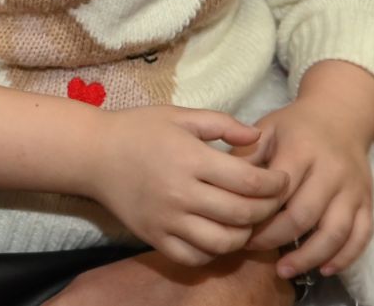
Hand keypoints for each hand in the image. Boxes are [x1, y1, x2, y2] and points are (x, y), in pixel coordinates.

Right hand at [88, 107, 288, 266]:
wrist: (92, 154)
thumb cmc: (138, 129)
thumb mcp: (180, 116)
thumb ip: (222, 124)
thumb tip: (258, 136)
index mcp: (190, 159)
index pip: (249, 182)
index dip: (274, 185)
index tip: (281, 180)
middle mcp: (181, 193)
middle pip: (242, 214)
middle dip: (267, 210)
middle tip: (272, 202)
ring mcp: (167, 219)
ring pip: (223, 242)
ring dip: (244, 235)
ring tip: (246, 221)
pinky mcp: (154, 237)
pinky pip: (194, 256)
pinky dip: (213, 251)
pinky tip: (216, 234)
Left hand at [241, 85, 373, 277]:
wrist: (340, 116)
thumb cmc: (294, 126)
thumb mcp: (266, 129)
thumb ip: (246, 156)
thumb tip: (224, 186)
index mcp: (302, 150)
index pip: (278, 191)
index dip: (257, 213)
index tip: (238, 226)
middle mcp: (332, 170)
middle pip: (304, 215)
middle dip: (276, 238)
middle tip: (252, 248)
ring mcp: (353, 188)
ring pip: (335, 232)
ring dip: (309, 257)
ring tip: (284, 270)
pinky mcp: (367, 201)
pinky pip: (361, 235)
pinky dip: (345, 257)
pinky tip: (323, 269)